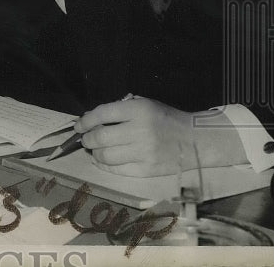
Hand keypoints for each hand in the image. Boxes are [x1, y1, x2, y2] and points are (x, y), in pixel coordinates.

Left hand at [75, 98, 244, 176]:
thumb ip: (119, 109)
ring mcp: (143, 153)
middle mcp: (139, 131)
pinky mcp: (146, 170)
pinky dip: (104, 165)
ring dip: (94, 153)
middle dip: (87, 139)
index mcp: (138, 110)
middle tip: (85, 139)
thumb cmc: (166, 118)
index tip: (79, 125)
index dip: (85, 120)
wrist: (194, 140)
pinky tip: (101, 161)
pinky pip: (117, 170)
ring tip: (94, 150)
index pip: (102, 114)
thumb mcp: (144, 104)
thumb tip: (91, 120)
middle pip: (101, 137)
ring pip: (106, 156)